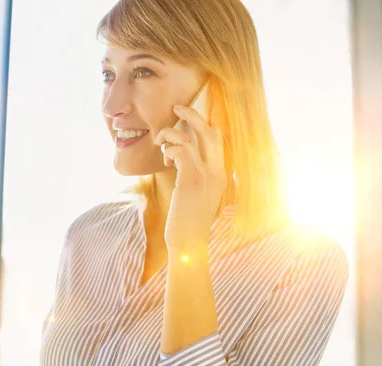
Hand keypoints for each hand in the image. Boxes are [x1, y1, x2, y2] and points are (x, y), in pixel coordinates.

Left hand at [153, 104, 227, 254]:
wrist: (190, 243)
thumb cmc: (190, 221)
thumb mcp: (198, 196)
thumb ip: (195, 176)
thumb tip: (181, 159)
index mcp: (221, 174)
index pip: (218, 140)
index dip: (206, 124)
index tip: (190, 117)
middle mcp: (217, 172)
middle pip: (210, 131)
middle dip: (193, 115)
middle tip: (177, 107)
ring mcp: (206, 175)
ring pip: (189, 138)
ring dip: (170, 134)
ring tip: (160, 142)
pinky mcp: (190, 179)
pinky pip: (179, 150)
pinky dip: (168, 148)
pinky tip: (164, 158)